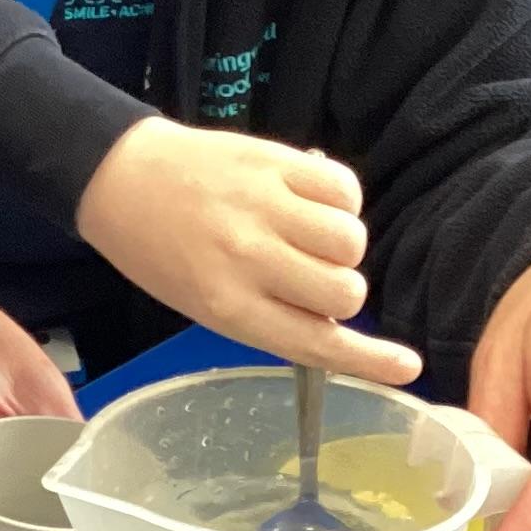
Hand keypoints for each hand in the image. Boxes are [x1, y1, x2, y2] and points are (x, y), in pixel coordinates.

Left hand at [76, 117, 420, 388]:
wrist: (124, 181)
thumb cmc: (163, 253)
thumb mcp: (206, 305)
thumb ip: (271, 315)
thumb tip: (337, 318)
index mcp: (229, 306)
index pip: (316, 342)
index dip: (367, 360)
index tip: (407, 368)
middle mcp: (250, 259)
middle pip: (347, 291)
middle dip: (343, 293)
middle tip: (310, 278)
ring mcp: (265, 206)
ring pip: (352, 240)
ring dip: (344, 246)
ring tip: (310, 237)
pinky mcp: (276, 162)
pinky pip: (345, 189)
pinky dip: (341, 201)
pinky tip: (313, 203)